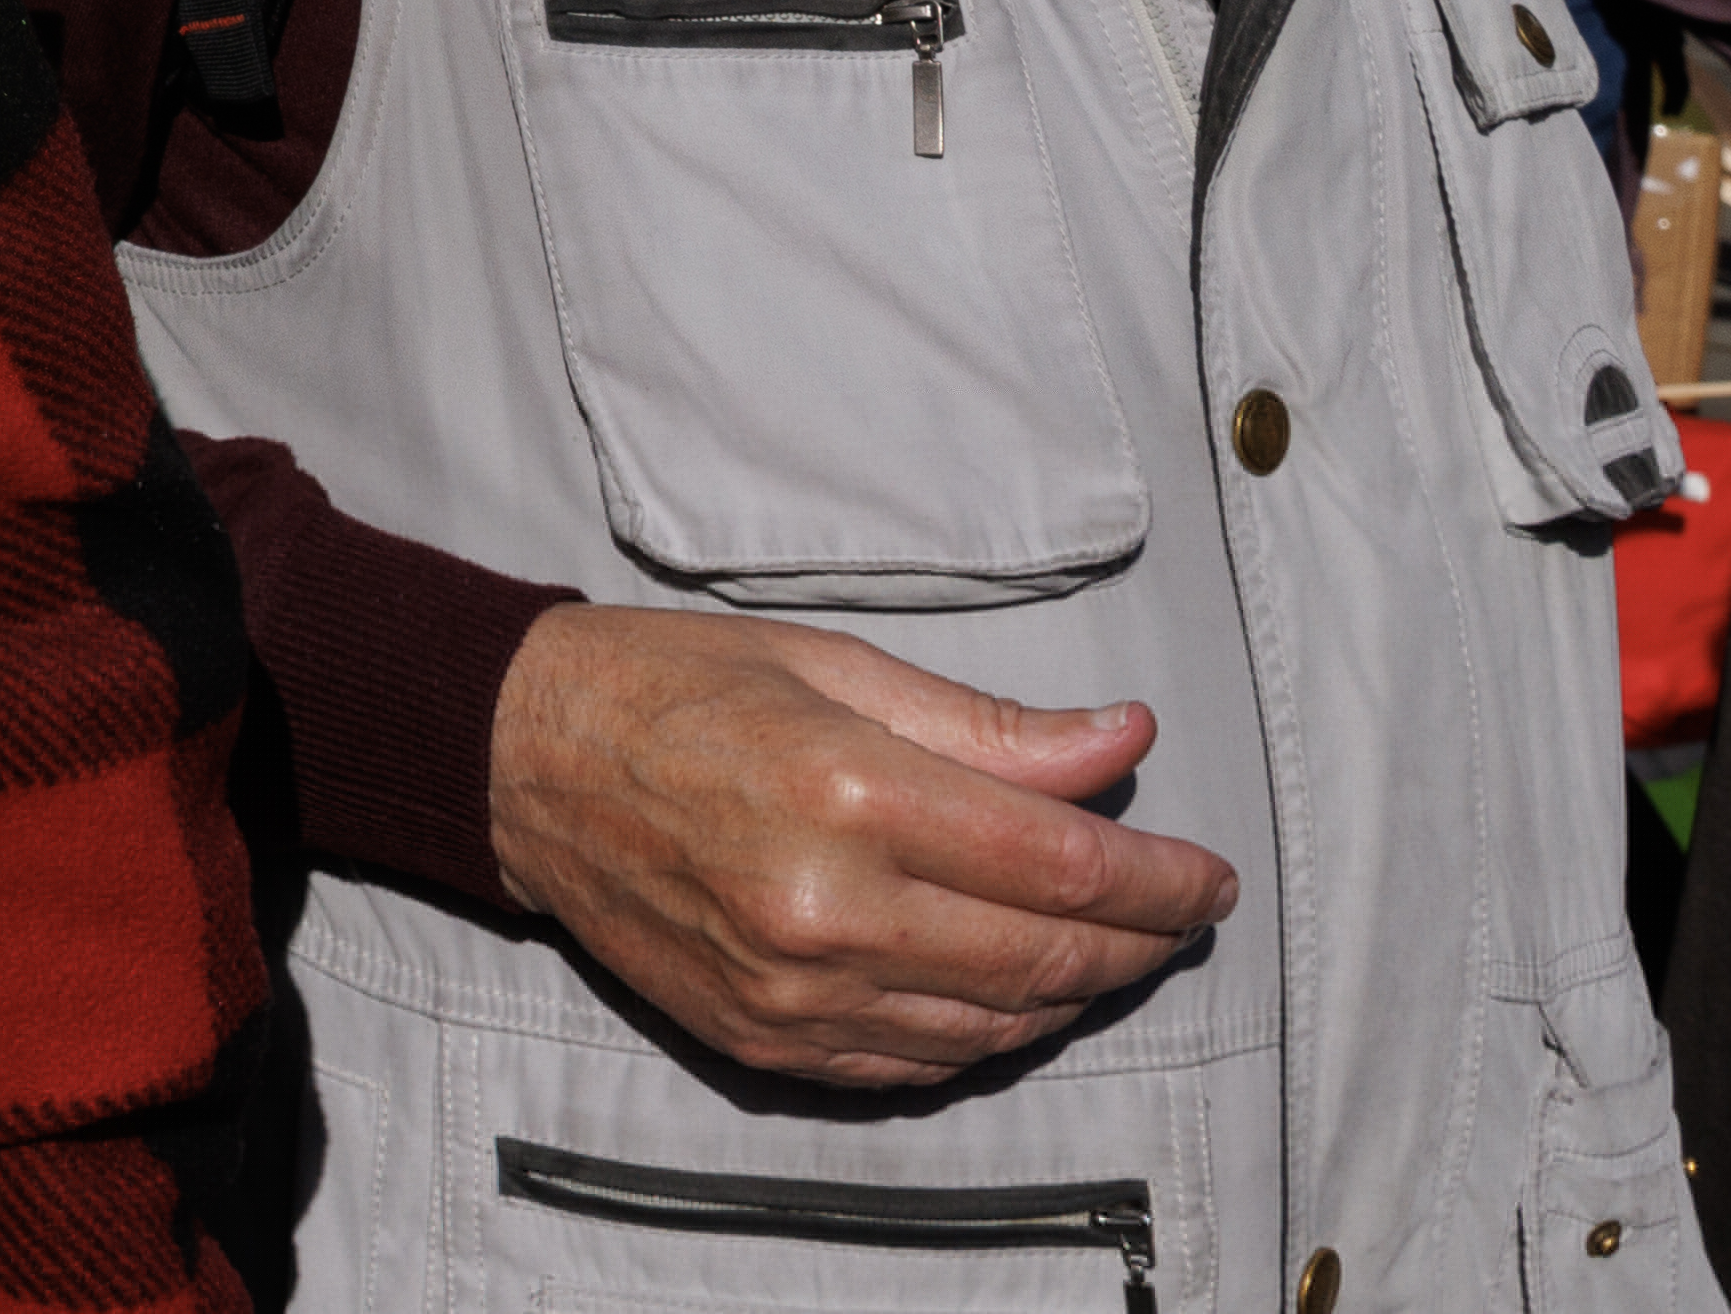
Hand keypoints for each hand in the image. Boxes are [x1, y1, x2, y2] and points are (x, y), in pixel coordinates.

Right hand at [482, 603, 1238, 1089]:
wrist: (523, 761)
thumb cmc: (674, 688)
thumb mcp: (835, 665)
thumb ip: (988, 728)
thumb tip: (1121, 745)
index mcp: (849, 793)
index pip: (1062, 863)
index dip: (1159, 878)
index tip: (1207, 875)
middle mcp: (827, 909)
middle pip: (1045, 957)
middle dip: (1139, 941)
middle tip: (1182, 912)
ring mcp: (794, 992)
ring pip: (996, 1026)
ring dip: (1078, 994)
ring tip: (1115, 948)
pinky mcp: (765, 1041)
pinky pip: (920, 1064)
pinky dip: (993, 1036)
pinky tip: (1019, 995)